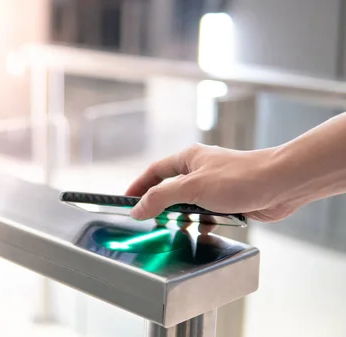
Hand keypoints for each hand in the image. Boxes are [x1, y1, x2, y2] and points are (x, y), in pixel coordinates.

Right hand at [126, 144, 299, 222]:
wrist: (281, 184)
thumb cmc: (240, 177)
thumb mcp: (191, 188)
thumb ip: (161, 198)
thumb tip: (137, 208)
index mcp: (188, 158)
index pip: (154, 171)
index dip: (139, 186)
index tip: (126, 200)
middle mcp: (200, 169)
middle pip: (170, 188)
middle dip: (160, 205)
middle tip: (149, 219)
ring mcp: (215, 184)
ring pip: (190, 203)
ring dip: (183, 216)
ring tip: (175, 229)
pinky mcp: (230, 199)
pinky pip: (208, 213)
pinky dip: (203, 223)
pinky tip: (203, 231)